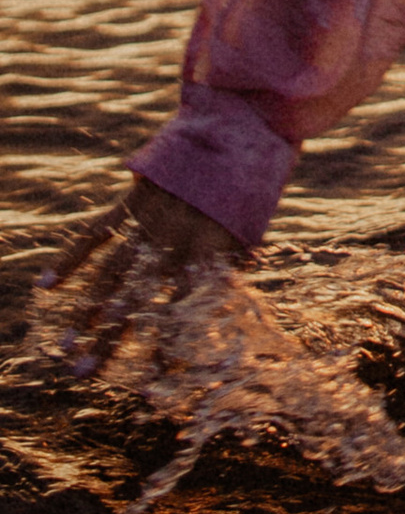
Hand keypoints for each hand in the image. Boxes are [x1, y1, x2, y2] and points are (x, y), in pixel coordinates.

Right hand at [36, 179, 244, 381]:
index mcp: (205, 251)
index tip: (150, 385)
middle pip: (134, 298)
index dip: (164, 348)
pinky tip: (48, 284)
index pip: (180, 310)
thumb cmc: (249, 185)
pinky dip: (71, 257)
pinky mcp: (131, 200)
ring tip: (67, 343)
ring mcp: (148, 220)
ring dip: (86, 309)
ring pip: (109, 271)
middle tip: (83, 373)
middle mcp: (172, 238)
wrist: (238, 128)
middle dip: (108, 338)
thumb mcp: (248, 230)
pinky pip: (96, 232)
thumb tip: (223, 307)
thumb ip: (232, 266)